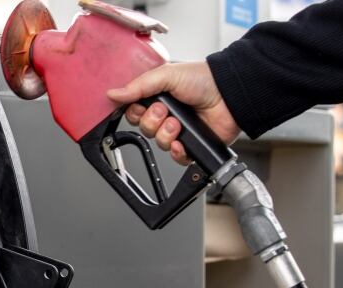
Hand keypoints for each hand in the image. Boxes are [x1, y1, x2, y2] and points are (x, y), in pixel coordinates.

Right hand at [107, 61, 239, 164]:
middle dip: (153, 122)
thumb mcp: (165, 75)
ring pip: (158, 144)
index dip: (135, 113)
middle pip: (144, 130)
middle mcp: (166, 115)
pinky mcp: (191, 146)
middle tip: (166, 111)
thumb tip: (113, 94)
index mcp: (157, 98)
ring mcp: (178, 131)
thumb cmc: (203, 80)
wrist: (229, 95)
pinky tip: (183, 140)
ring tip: (179, 123)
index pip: (134, 113)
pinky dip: (178, 151)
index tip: (143, 106)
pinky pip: (175, 158)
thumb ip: (137, 86)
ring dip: (167, 134)